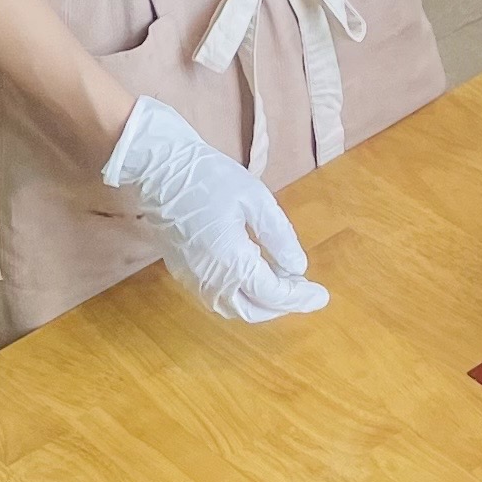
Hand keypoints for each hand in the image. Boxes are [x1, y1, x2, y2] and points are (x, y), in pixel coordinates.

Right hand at [100, 96, 328, 322]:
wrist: (160, 170)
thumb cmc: (210, 178)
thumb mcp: (256, 200)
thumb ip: (279, 238)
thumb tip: (297, 268)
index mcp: (232, 261)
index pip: (273, 294)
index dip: (300, 298)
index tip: (321, 296)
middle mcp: (211, 279)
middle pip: (252, 311)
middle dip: (281, 306)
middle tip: (304, 293)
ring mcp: (193, 279)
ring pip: (232, 309)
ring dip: (260, 305)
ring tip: (281, 287)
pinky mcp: (182, 272)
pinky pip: (216, 298)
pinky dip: (239, 298)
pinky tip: (252, 280)